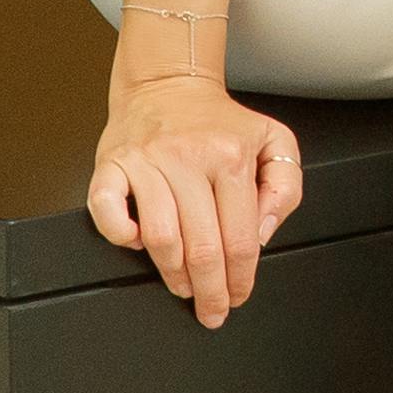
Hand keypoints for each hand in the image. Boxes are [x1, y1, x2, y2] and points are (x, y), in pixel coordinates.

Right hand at [90, 73, 303, 323]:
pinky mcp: (112, 163)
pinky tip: (136, 244)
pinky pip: (106, 208)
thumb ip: (285, 186)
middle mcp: (189, 158)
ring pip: (161, 238)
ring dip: (173, 274)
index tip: (238, 296)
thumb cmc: (219, 121)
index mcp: (231, 157)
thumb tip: (264, 231)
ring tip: (183, 286)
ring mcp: (147, 161)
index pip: (241, 237)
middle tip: (211, 310)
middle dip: (210, 291)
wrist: (168, 82)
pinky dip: (119, 234)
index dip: (241, 279)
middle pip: (202, 247)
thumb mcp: (273, 141)